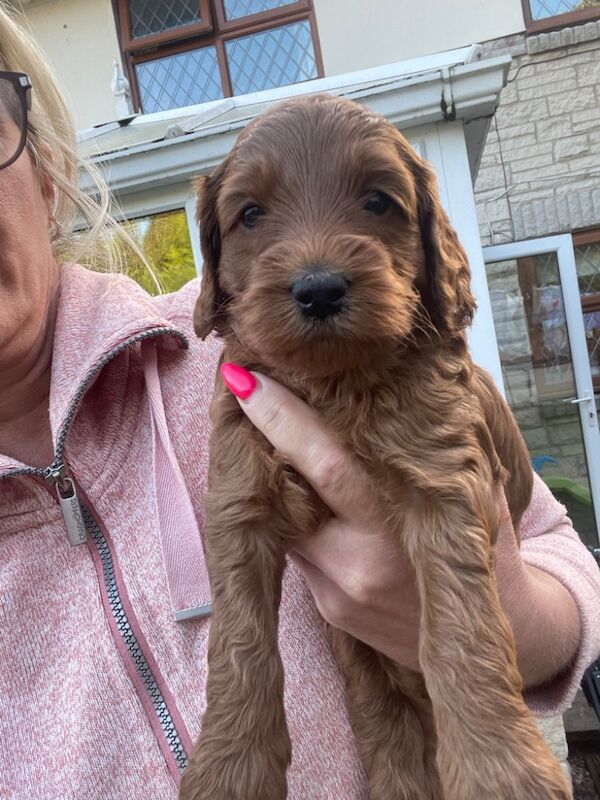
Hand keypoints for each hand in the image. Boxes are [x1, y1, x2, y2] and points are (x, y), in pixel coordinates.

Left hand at [225, 367, 580, 683]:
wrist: (498, 632)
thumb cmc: (484, 547)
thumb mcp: (475, 493)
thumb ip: (438, 451)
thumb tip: (406, 384)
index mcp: (395, 529)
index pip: (325, 465)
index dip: (282, 421)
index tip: (245, 379)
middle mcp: (357, 564)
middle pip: (289, 493)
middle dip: (260, 441)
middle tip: (237, 390)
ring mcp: (337, 591)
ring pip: (287, 523)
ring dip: (275, 482)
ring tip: (269, 435)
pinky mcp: (328, 610)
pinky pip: (300, 551)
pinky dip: (295, 519)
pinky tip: (302, 496)